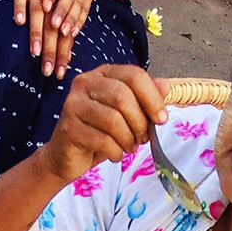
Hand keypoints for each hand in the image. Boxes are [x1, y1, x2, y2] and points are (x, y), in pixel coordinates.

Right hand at [2, 0, 75, 77]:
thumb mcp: (48, 10)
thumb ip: (54, 31)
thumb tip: (62, 57)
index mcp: (58, 10)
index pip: (63, 36)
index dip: (63, 55)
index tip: (61, 74)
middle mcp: (50, 3)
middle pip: (52, 29)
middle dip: (51, 51)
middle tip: (48, 72)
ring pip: (38, 15)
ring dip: (37, 33)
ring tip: (35, 52)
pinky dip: (19, 9)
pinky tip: (18, 22)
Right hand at [40, 64, 170, 184]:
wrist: (65, 156)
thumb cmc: (98, 133)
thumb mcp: (125, 114)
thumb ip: (144, 98)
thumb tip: (166, 86)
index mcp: (103, 73)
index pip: (133, 75)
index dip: (152, 97)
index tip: (161, 119)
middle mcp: (85, 83)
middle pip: (123, 97)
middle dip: (139, 122)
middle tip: (142, 138)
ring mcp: (74, 104)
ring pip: (113, 120)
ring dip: (128, 139)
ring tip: (129, 147)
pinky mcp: (68, 128)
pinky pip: (102, 140)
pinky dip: (115, 151)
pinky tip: (116, 154)